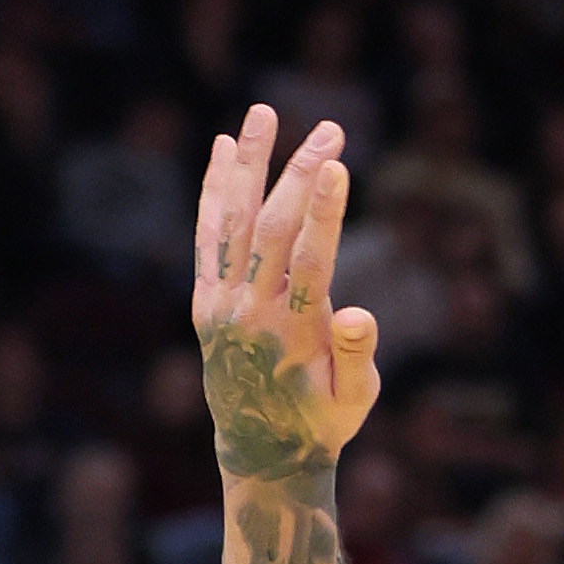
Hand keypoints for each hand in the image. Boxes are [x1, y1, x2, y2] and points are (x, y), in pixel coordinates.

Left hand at [192, 105, 380, 478]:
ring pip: (232, 222)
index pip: (309, 261)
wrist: (262, 451)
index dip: (324, 211)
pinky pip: (207, 236)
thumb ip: (358, 355)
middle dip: (301, 174)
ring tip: (264, 113)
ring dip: (247, 163)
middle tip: (331, 128)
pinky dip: (213, 191)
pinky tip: (223, 148)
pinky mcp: (206, 300)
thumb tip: (357, 314)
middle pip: (273, 229)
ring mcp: (223, 304)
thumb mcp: (357, 399)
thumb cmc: (324, 422)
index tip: (336, 164)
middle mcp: (251, 313)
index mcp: (296, 334)